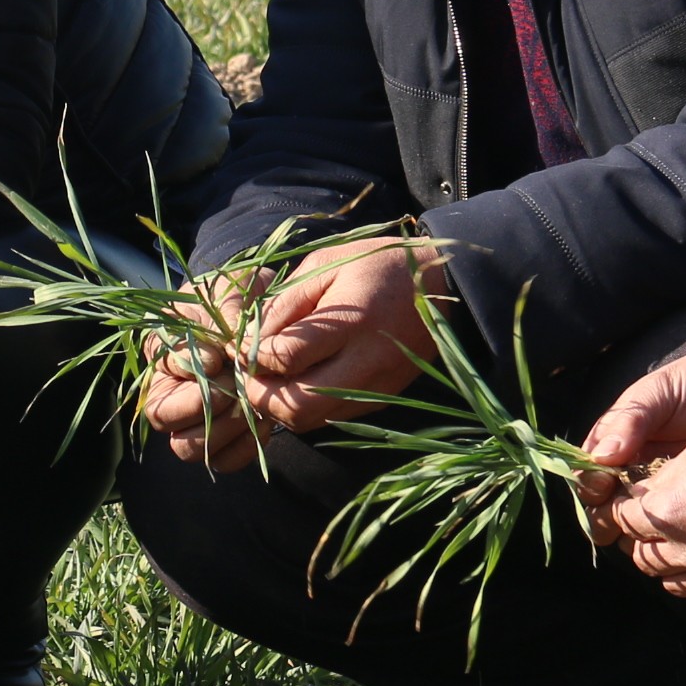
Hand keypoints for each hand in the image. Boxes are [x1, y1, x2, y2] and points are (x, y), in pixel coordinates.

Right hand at [139, 272, 270, 468]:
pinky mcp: (223, 439)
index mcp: (162, 347)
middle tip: (233, 389)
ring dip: (220, 431)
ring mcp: (193, 418)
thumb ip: (227, 307)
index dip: (186, 365)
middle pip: (161, 416)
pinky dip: (242, 449)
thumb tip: (220, 348)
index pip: (159, 367)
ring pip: (186, 447)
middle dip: (199, 405)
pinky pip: (222, 460)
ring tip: (252, 407)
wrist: (265, 313)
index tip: (216, 358)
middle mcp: (168, 388)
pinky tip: (264, 423)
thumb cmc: (242, 297)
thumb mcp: (234, 288)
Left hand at [143, 232, 444, 469]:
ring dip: (280, 407)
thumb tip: (248, 338)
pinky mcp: (381, 401)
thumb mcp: (328, 264)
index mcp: (352, 322)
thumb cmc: (380, 265)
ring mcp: (376, 388)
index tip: (240, 344)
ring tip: (271, 380)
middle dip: (260, 396)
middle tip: (248, 375)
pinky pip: (330, 417)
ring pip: (310, 421)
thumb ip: (287, 302)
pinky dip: (305, 407)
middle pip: (296, 405)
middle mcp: (366, 363)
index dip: (253, 356)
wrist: (445, 286)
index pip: (286, 356)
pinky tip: (299, 382)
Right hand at [576, 325, 685, 582]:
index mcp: (617, 440)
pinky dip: (666, 533)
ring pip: (634, 522)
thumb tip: (600, 457)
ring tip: (647, 528)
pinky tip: (674, 531)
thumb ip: (629, 421)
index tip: (604, 487)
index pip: (588, 472)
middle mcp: (634, 467)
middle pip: (603, 505)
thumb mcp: (659, 393)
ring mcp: (663, 487)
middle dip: (604, 516)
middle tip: (619, 520)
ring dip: (634, 530)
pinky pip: (671, 525)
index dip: (590, 484)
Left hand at [593, 418, 685, 594]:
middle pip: (643, 556)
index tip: (628, 501)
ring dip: (666, 563)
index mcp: (667, 513)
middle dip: (640, 539)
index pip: (623, 520)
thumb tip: (649, 492)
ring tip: (675, 544)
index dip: (622, 508)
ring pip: (671, 581)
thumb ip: (666, 478)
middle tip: (649, 523)